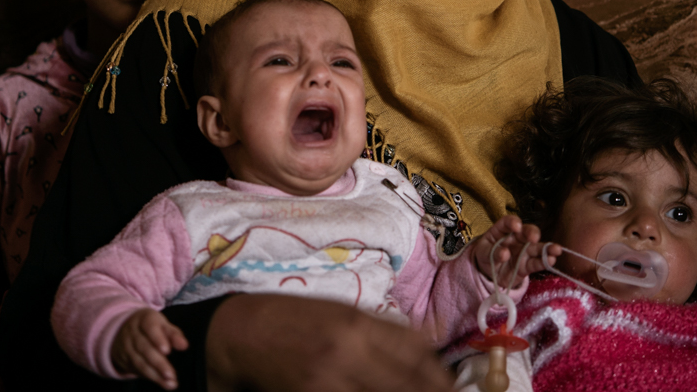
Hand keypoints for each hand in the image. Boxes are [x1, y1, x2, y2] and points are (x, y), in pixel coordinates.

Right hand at [112, 308, 188, 389]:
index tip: (167, 350)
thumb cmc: (151, 327)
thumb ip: (173, 334)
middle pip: (145, 348)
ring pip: (140, 362)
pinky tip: (165, 383)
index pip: (150, 328)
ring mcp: (127, 348)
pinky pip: (138, 370)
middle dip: (159, 363)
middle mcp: (133, 333)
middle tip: (171, 374)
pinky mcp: (126, 361)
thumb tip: (184, 345)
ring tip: (170, 383)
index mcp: (144, 319)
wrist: (122, 330)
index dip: (157, 339)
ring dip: (156, 375)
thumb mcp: (161, 324)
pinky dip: (153, 378)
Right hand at [205, 294, 453, 391]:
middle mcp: (346, 354)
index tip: (454, 389)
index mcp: (358, 325)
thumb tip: (434, 342)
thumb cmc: (294, 318)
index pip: (417, 358)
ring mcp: (327, 382)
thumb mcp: (342, 312)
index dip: (442, 381)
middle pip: (406, 386)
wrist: (242, 334)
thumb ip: (388, 329)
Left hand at [472, 215, 559, 287]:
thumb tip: (504, 253)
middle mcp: (515, 239)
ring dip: (546, 248)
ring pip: (536, 248)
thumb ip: (492, 253)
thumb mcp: (483, 253)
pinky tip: (552, 260)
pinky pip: (536, 263)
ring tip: (556, 249)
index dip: (513, 222)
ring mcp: (522, 252)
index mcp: (501, 230)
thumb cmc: (486, 256)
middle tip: (534, 237)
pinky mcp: (527, 265)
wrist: (489, 274)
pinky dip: (544, 262)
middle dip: (532, 233)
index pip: (507, 222)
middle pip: (526, 232)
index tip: (516, 226)